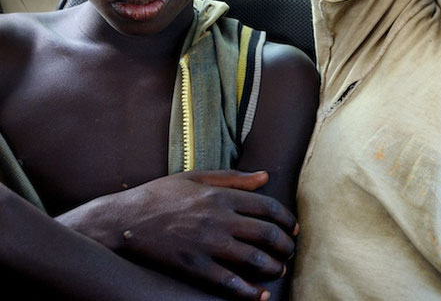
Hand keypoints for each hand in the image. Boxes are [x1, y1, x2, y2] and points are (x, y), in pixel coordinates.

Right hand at [58, 170, 296, 299]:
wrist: (123, 220)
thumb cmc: (159, 195)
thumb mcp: (197, 177)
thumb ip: (234, 178)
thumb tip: (265, 176)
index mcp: (221, 196)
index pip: (268, 207)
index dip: (287, 219)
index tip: (293, 228)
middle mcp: (219, 219)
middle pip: (266, 233)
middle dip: (285, 244)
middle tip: (290, 251)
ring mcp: (207, 244)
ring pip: (253, 258)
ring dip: (273, 266)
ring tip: (279, 269)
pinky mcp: (193, 266)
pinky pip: (228, 282)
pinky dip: (248, 291)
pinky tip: (260, 296)